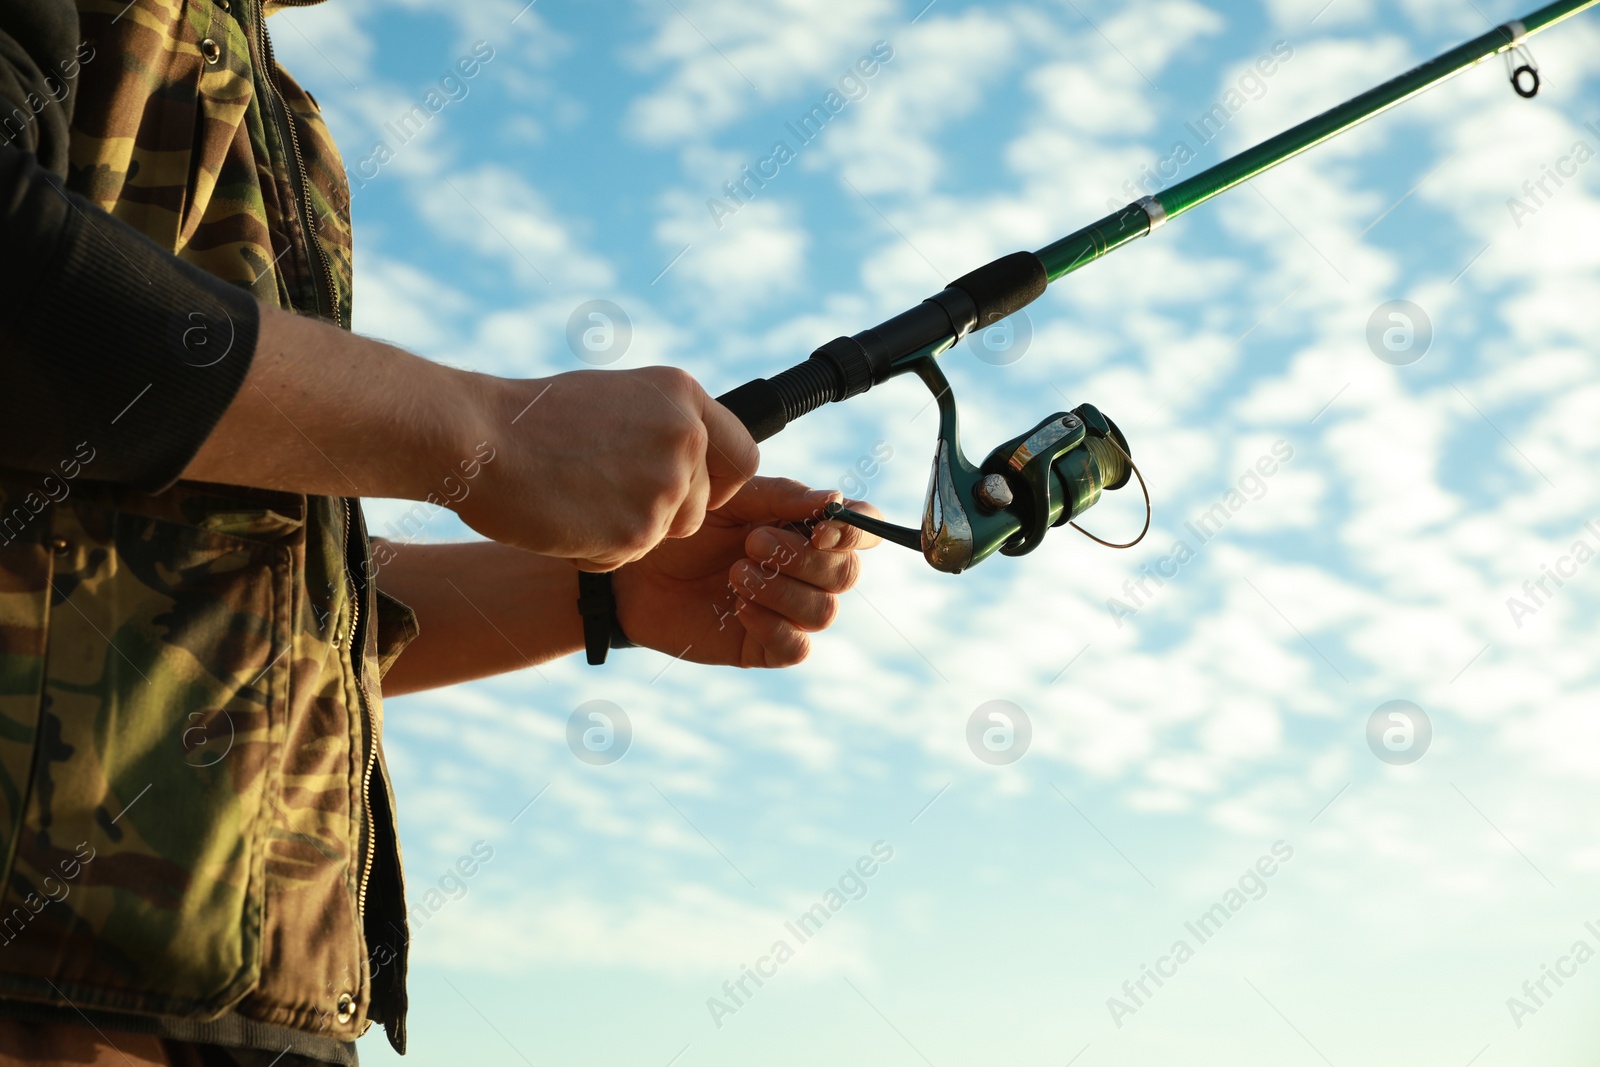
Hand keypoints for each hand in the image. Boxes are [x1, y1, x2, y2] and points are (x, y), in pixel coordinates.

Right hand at [184, 308, 757, 569]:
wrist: (476, 438)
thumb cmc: (531, 421)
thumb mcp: (614, 400)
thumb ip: (662, 428)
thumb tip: (697, 461)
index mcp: (682, 396)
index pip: (743, 456)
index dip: (716, 484)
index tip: (685, 490)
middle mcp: (686, 436)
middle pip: (699, 508)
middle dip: (660, 516)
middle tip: (599, 495)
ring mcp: (664, 485)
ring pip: (664, 537)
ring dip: (624, 534)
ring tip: (573, 501)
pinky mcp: (637, 530)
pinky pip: (626, 559)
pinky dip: (594, 552)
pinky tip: (560, 519)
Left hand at [611, 477, 882, 667]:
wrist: (631, 567)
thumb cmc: (684, 525)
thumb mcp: (731, 499)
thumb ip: (784, 498)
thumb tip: (837, 503)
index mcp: (806, 530)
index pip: (861, 534)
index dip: (854, 534)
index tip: (821, 529)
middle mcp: (805, 572)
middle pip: (845, 575)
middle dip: (804, 558)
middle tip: (751, 542)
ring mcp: (786, 611)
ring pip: (824, 612)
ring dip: (783, 591)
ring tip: (736, 573)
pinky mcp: (762, 645)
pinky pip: (796, 648)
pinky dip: (773, 626)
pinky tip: (738, 608)